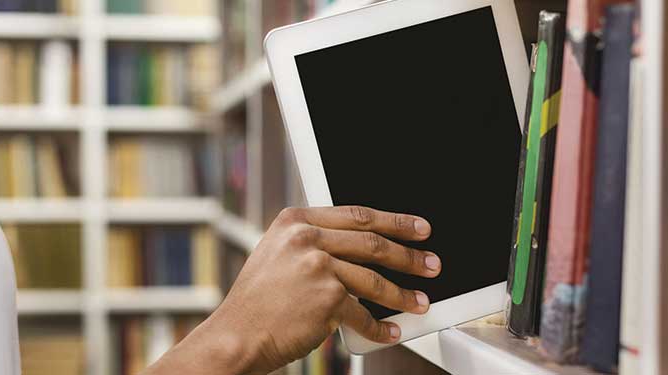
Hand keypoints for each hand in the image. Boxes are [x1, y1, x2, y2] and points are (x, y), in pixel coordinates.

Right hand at [143, 206, 440, 374]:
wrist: (236, 335)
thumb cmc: (258, 301)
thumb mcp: (278, 254)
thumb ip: (314, 242)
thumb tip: (362, 245)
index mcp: (296, 220)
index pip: (357, 215)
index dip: (395, 221)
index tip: (418, 228)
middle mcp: (306, 237)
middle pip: (373, 242)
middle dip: (409, 255)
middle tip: (431, 263)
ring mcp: (317, 266)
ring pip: (374, 279)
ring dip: (402, 294)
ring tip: (419, 302)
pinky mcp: (326, 298)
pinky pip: (362, 313)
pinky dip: (379, 326)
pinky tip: (390, 331)